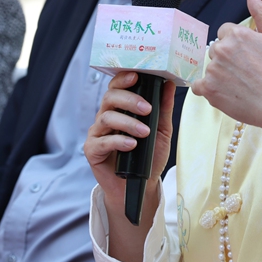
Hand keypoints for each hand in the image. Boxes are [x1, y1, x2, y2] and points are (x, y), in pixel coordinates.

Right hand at [85, 70, 174, 261]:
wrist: (140, 186)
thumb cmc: (148, 156)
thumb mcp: (161, 130)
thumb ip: (163, 108)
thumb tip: (169, 84)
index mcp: (121, 109)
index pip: (118, 87)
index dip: (124, 78)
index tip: (137, 76)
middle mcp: (106, 117)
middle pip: (110, 98)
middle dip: (129, 100)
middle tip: (147, 109)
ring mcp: (98, 133)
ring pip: (106, 118)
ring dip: (127, 123)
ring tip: (144, 133)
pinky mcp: (92, 151)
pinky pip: (102, 141)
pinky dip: (118, 141)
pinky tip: (131, 145)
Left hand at [192, 0, 261, 143]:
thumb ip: (261, 11)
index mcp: (236, 33)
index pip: (225, 33)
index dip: (237, 45)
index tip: (248, 57)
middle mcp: (221, 49)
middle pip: (216, 49)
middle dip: (228, 58)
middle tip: (246, 72)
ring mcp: (213, 69)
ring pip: (210, 67)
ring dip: (220, 74)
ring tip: (240, 84)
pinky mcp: (208, 89)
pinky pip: (198, 86)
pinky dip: (208, 89)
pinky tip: (225, 92)